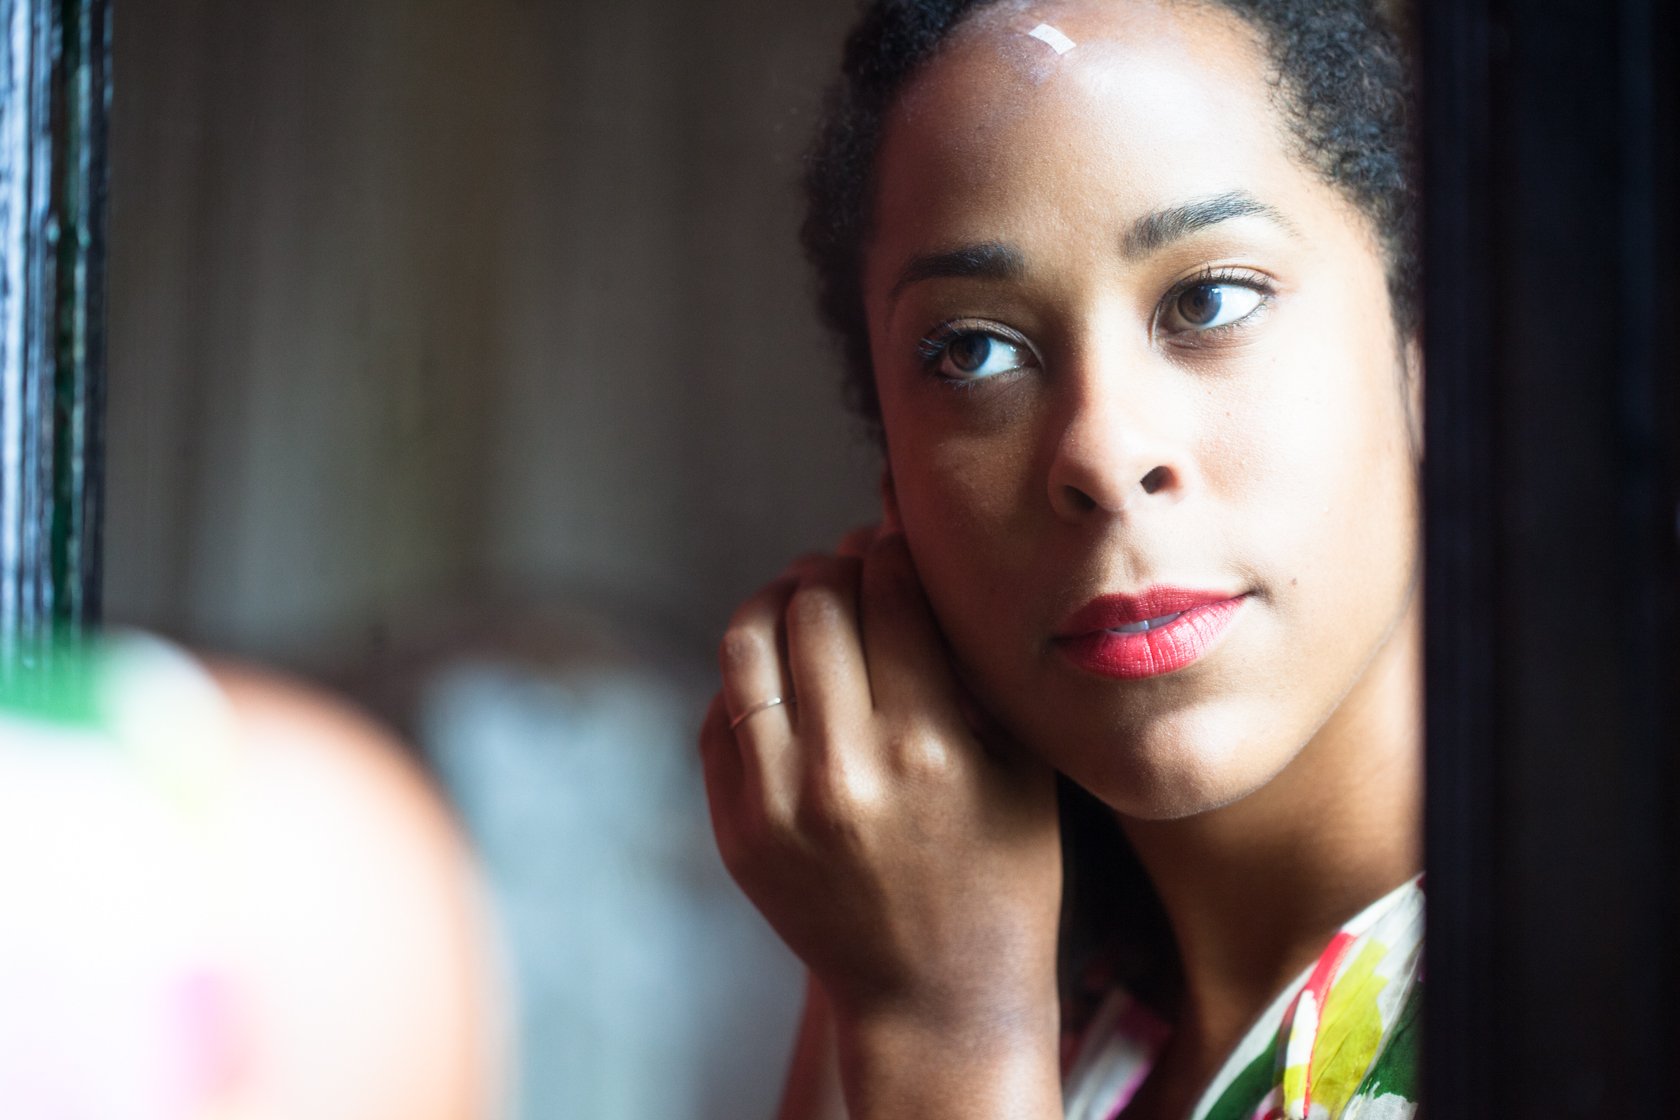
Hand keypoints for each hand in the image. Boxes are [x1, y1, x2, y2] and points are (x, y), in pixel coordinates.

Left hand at [698, 527, 1062, 1043]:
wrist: (937, 997)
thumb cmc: (1004, 874)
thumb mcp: (1021, 767)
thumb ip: (974, 664)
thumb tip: (914, 558)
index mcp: (928, 747)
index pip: (890, 591)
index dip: (892, 544)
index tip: (895, 535)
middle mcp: (842, 770)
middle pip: (814, 602)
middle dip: (837, 563)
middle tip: (853, 564)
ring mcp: (775, 803)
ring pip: (747, 643)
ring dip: (778, 602)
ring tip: (806, 600)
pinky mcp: (735, 830)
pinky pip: (721, 711)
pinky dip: (750, 674)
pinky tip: (784, 673)